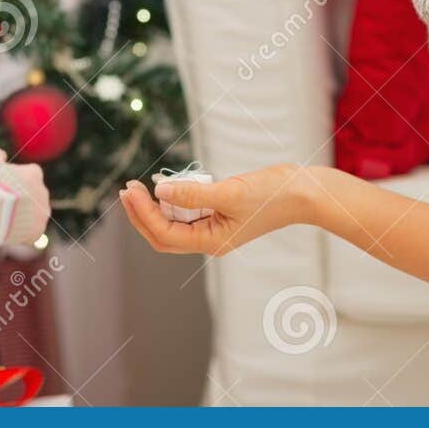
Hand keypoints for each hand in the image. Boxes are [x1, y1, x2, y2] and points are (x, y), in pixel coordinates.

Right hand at [0, 148, 50, 246]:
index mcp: (34, 173)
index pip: (29, 174)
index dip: (15, 181)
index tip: (3, 187)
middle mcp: (43, 192)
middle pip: (33, 195)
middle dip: (21, 199)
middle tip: (3, 205)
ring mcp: (42, 213)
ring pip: (34, 214)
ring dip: (23, 217)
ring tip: (4, 221)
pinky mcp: (37, 232)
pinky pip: (31, 232)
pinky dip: (22, 234)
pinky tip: (8, 233)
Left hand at [118, 164, 317, 255]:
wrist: (303, 192)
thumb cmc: (272, 195)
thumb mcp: (230, 192)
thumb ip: (193, 193)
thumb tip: (159, 189)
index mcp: (212, 242)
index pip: (166, 234)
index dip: (144, 214)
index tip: (130, 190)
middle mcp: (210, 239)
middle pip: (164, 234)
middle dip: (142, 214)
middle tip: (126, 189)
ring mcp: (215, 227)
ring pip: (174, 222)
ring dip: (156, 206)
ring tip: (142, 186)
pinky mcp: (220, 212)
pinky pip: (189, 210)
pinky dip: (175, 199)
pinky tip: (168, 185)